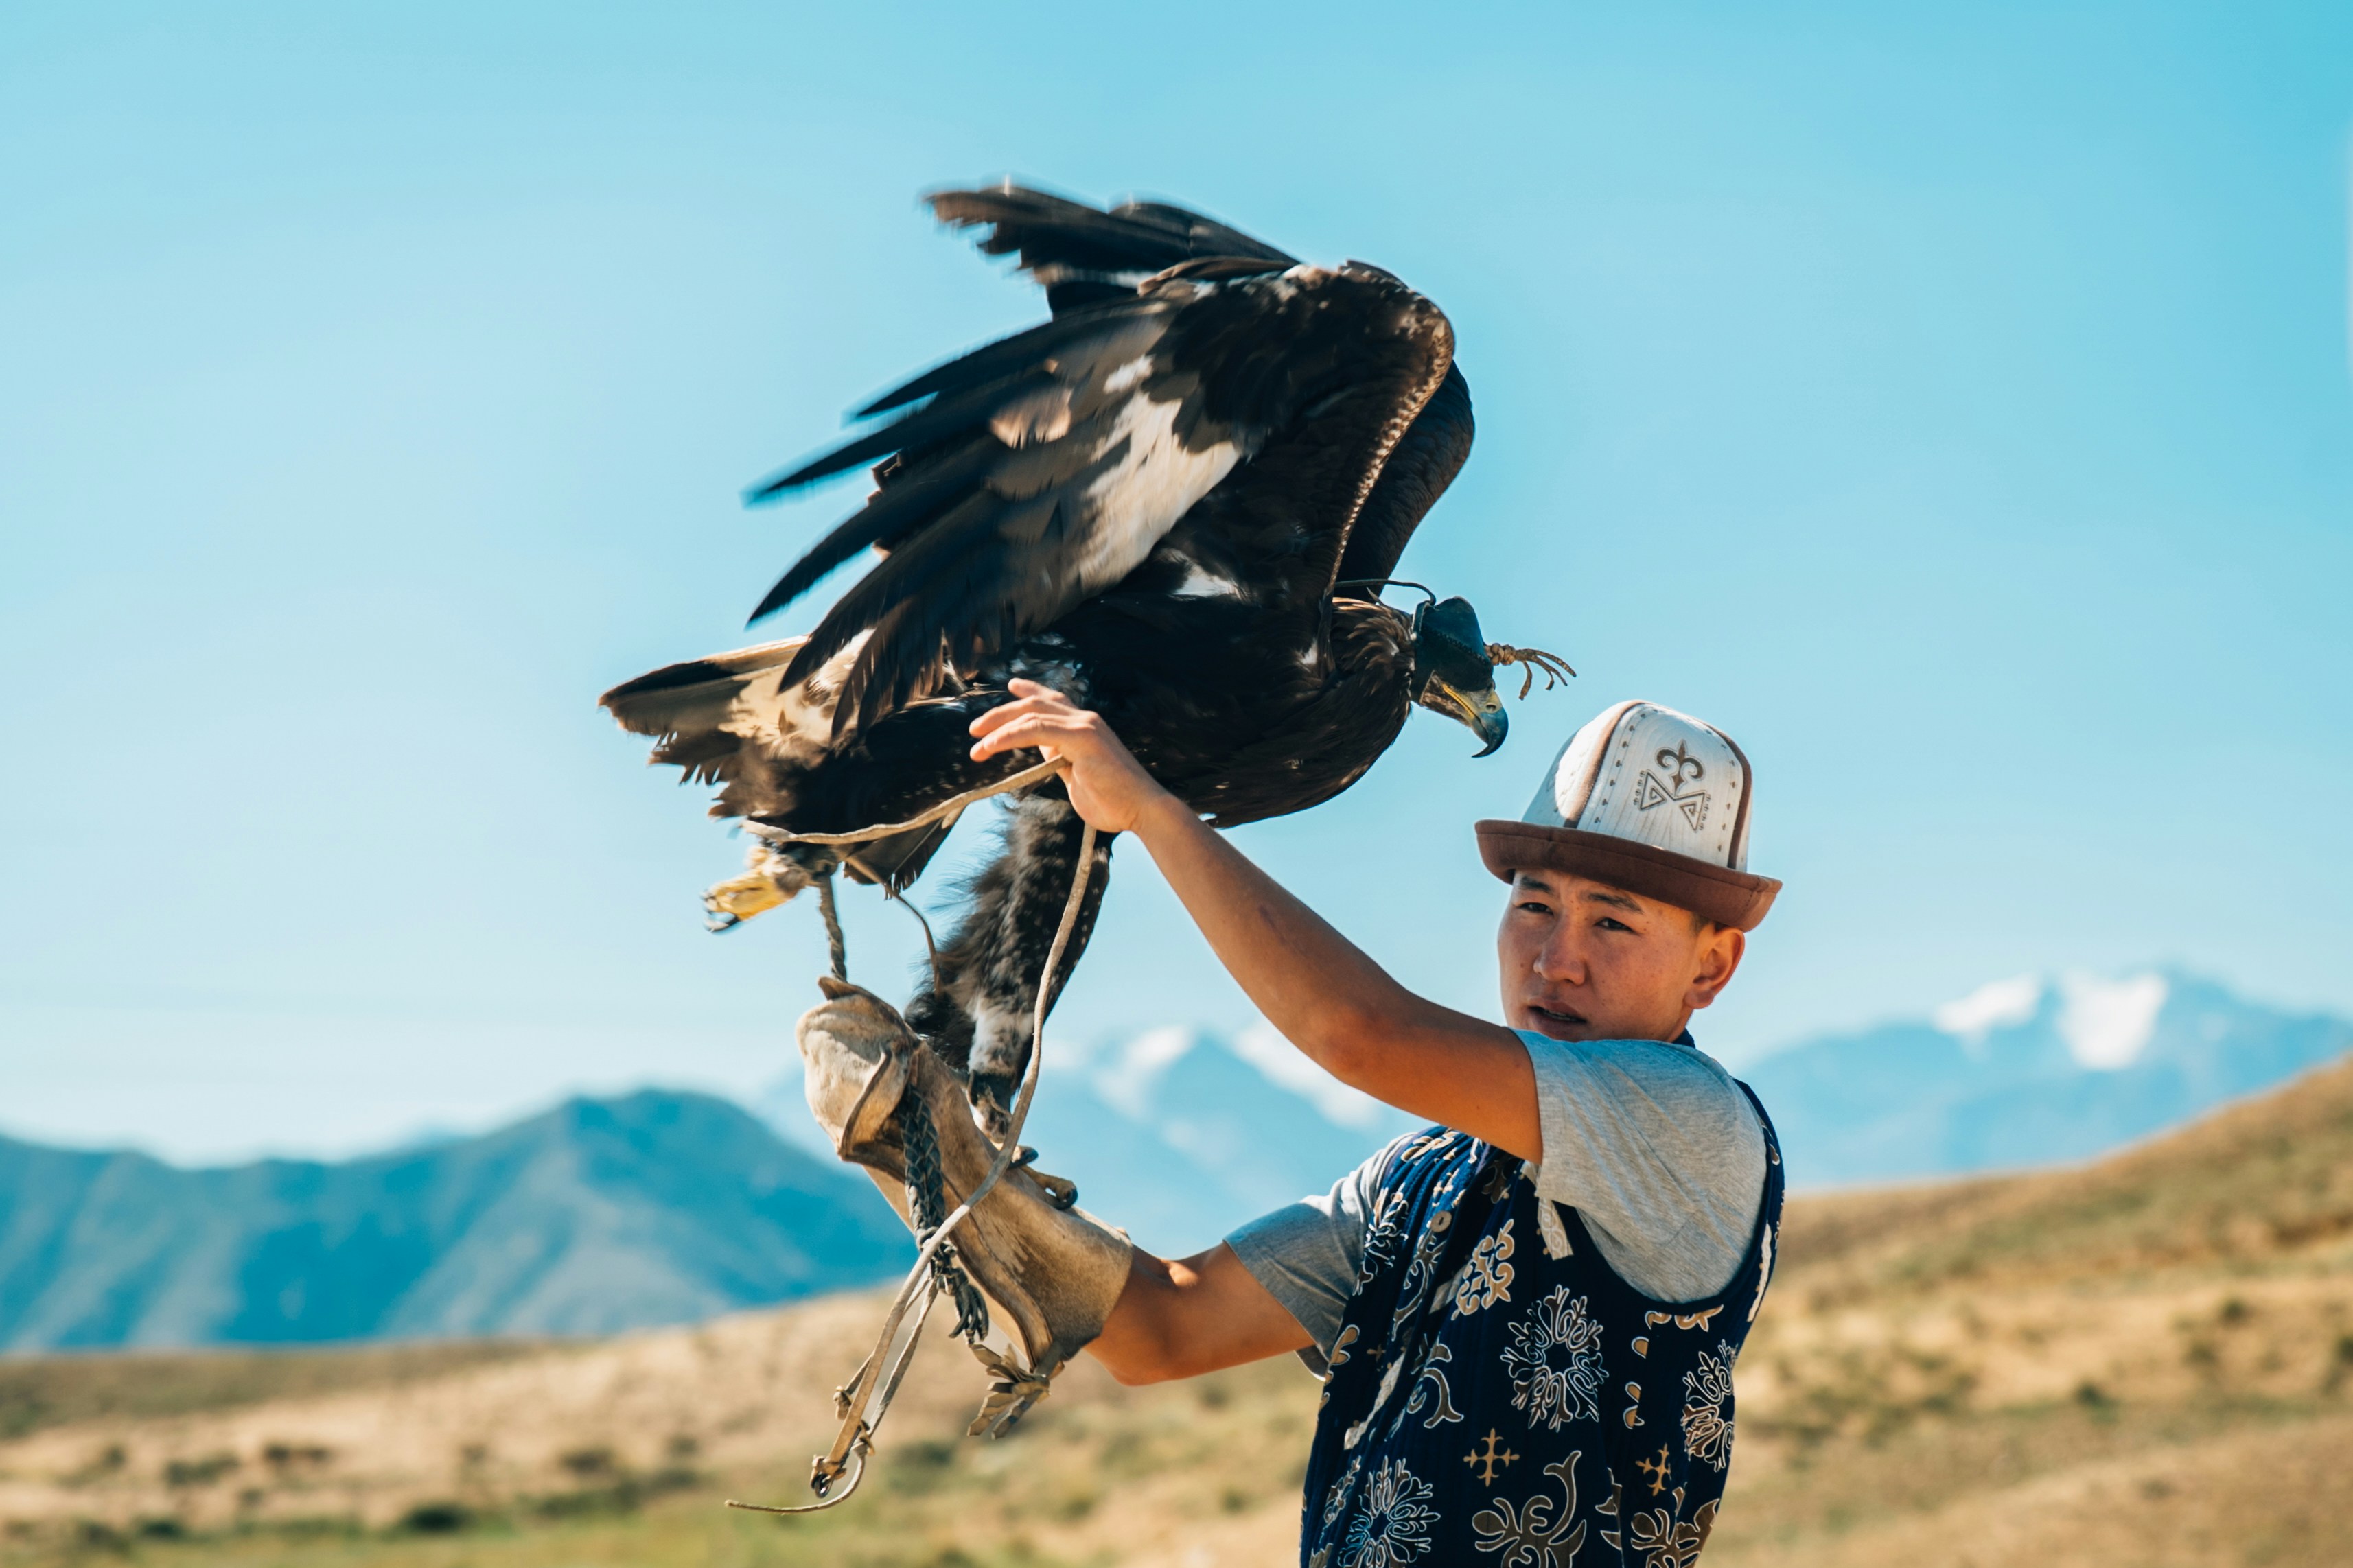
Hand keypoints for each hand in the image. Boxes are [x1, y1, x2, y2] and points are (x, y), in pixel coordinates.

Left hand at [969, 680, 1175, 835]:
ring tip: (977, 742)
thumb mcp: (1077, 776)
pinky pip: (1037, 729)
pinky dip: (1010, 735)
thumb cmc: (1113, 802)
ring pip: (1032, 713)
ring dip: (998, 726)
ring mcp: (1085, 726)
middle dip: (1001, 713)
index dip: (1030, 690)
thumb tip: (1043, 752)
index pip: (1053, 700)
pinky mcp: (1083, 738)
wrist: (1142, 810)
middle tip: (975, 727)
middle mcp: (1085, 719)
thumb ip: (1060, 760)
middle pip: (1035, 703)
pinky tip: (992, 745)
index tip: (1012, 685)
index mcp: (1085, 727)